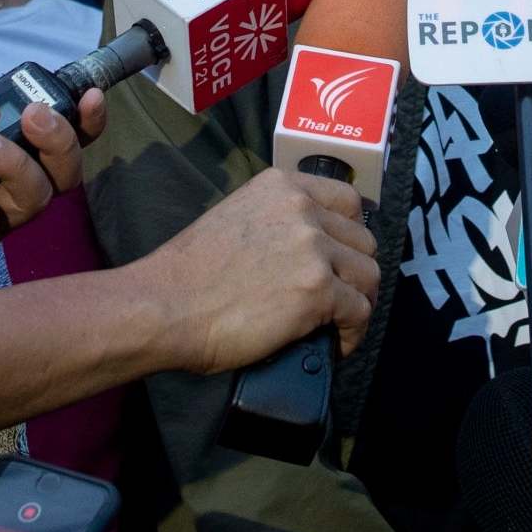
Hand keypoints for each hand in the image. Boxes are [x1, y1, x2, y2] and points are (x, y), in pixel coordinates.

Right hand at [144, 169, 379, 374]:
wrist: (163, 305)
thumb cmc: (187, 273)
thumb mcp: (236, 218)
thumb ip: (273, 222)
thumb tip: (299, 253)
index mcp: (281, 187)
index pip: (347, 200)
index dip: (351, 233)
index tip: (344, 256)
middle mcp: (302, 209)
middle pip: (362, 239)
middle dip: (355, 271)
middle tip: (342, 298)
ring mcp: (312, 247)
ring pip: (368, 274)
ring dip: (358, 302)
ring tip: (340, 324)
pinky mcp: (317, 289)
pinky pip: (359, 311)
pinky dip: (353, 333)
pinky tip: (335, 344)